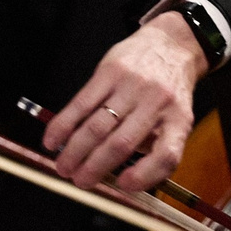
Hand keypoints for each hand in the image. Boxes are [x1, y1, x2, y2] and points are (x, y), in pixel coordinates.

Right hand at [41, 12, 204, 191]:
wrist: (171, 45)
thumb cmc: (169, 92)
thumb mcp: (174, 119)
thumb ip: (152, 146)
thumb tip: (116, 177)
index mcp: (178, 121)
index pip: (166, 155)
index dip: (144, 175)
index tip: (123, 185)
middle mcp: (157, 103)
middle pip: (121, 144)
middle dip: (94, 168)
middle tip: (79, 182)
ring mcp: (133, 86)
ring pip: (98, 126)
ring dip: (75, 151)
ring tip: (63, 167)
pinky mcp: (111, 71)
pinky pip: (82, 103)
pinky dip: (63, 125)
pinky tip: (52, 139)